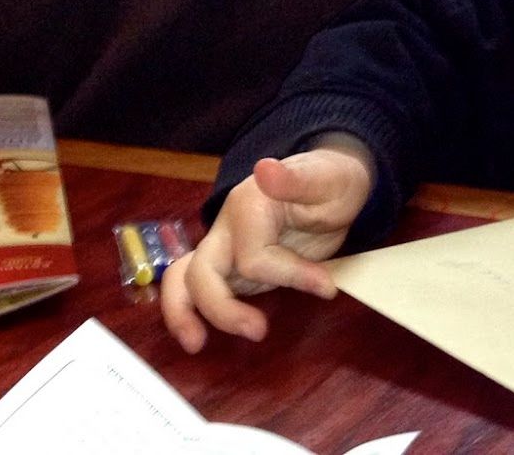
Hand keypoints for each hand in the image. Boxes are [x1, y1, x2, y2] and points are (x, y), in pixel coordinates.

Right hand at [160, 144, 374, 351]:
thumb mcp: (326, 179)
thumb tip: (265, 169)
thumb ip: (295, 179)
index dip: (290, 276)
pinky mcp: (228, 266)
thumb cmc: (330, 182)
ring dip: (183, 312)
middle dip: (221, 307)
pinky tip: (196, 336)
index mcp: (248, 204)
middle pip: (202, 270)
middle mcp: (227, 226)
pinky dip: (188, 311)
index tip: (327, 286)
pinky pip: (195, 287)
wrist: (328, 183)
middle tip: (259, 331)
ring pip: (184, 278)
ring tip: (195, 345)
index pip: (254, 258)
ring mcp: (224, 247)